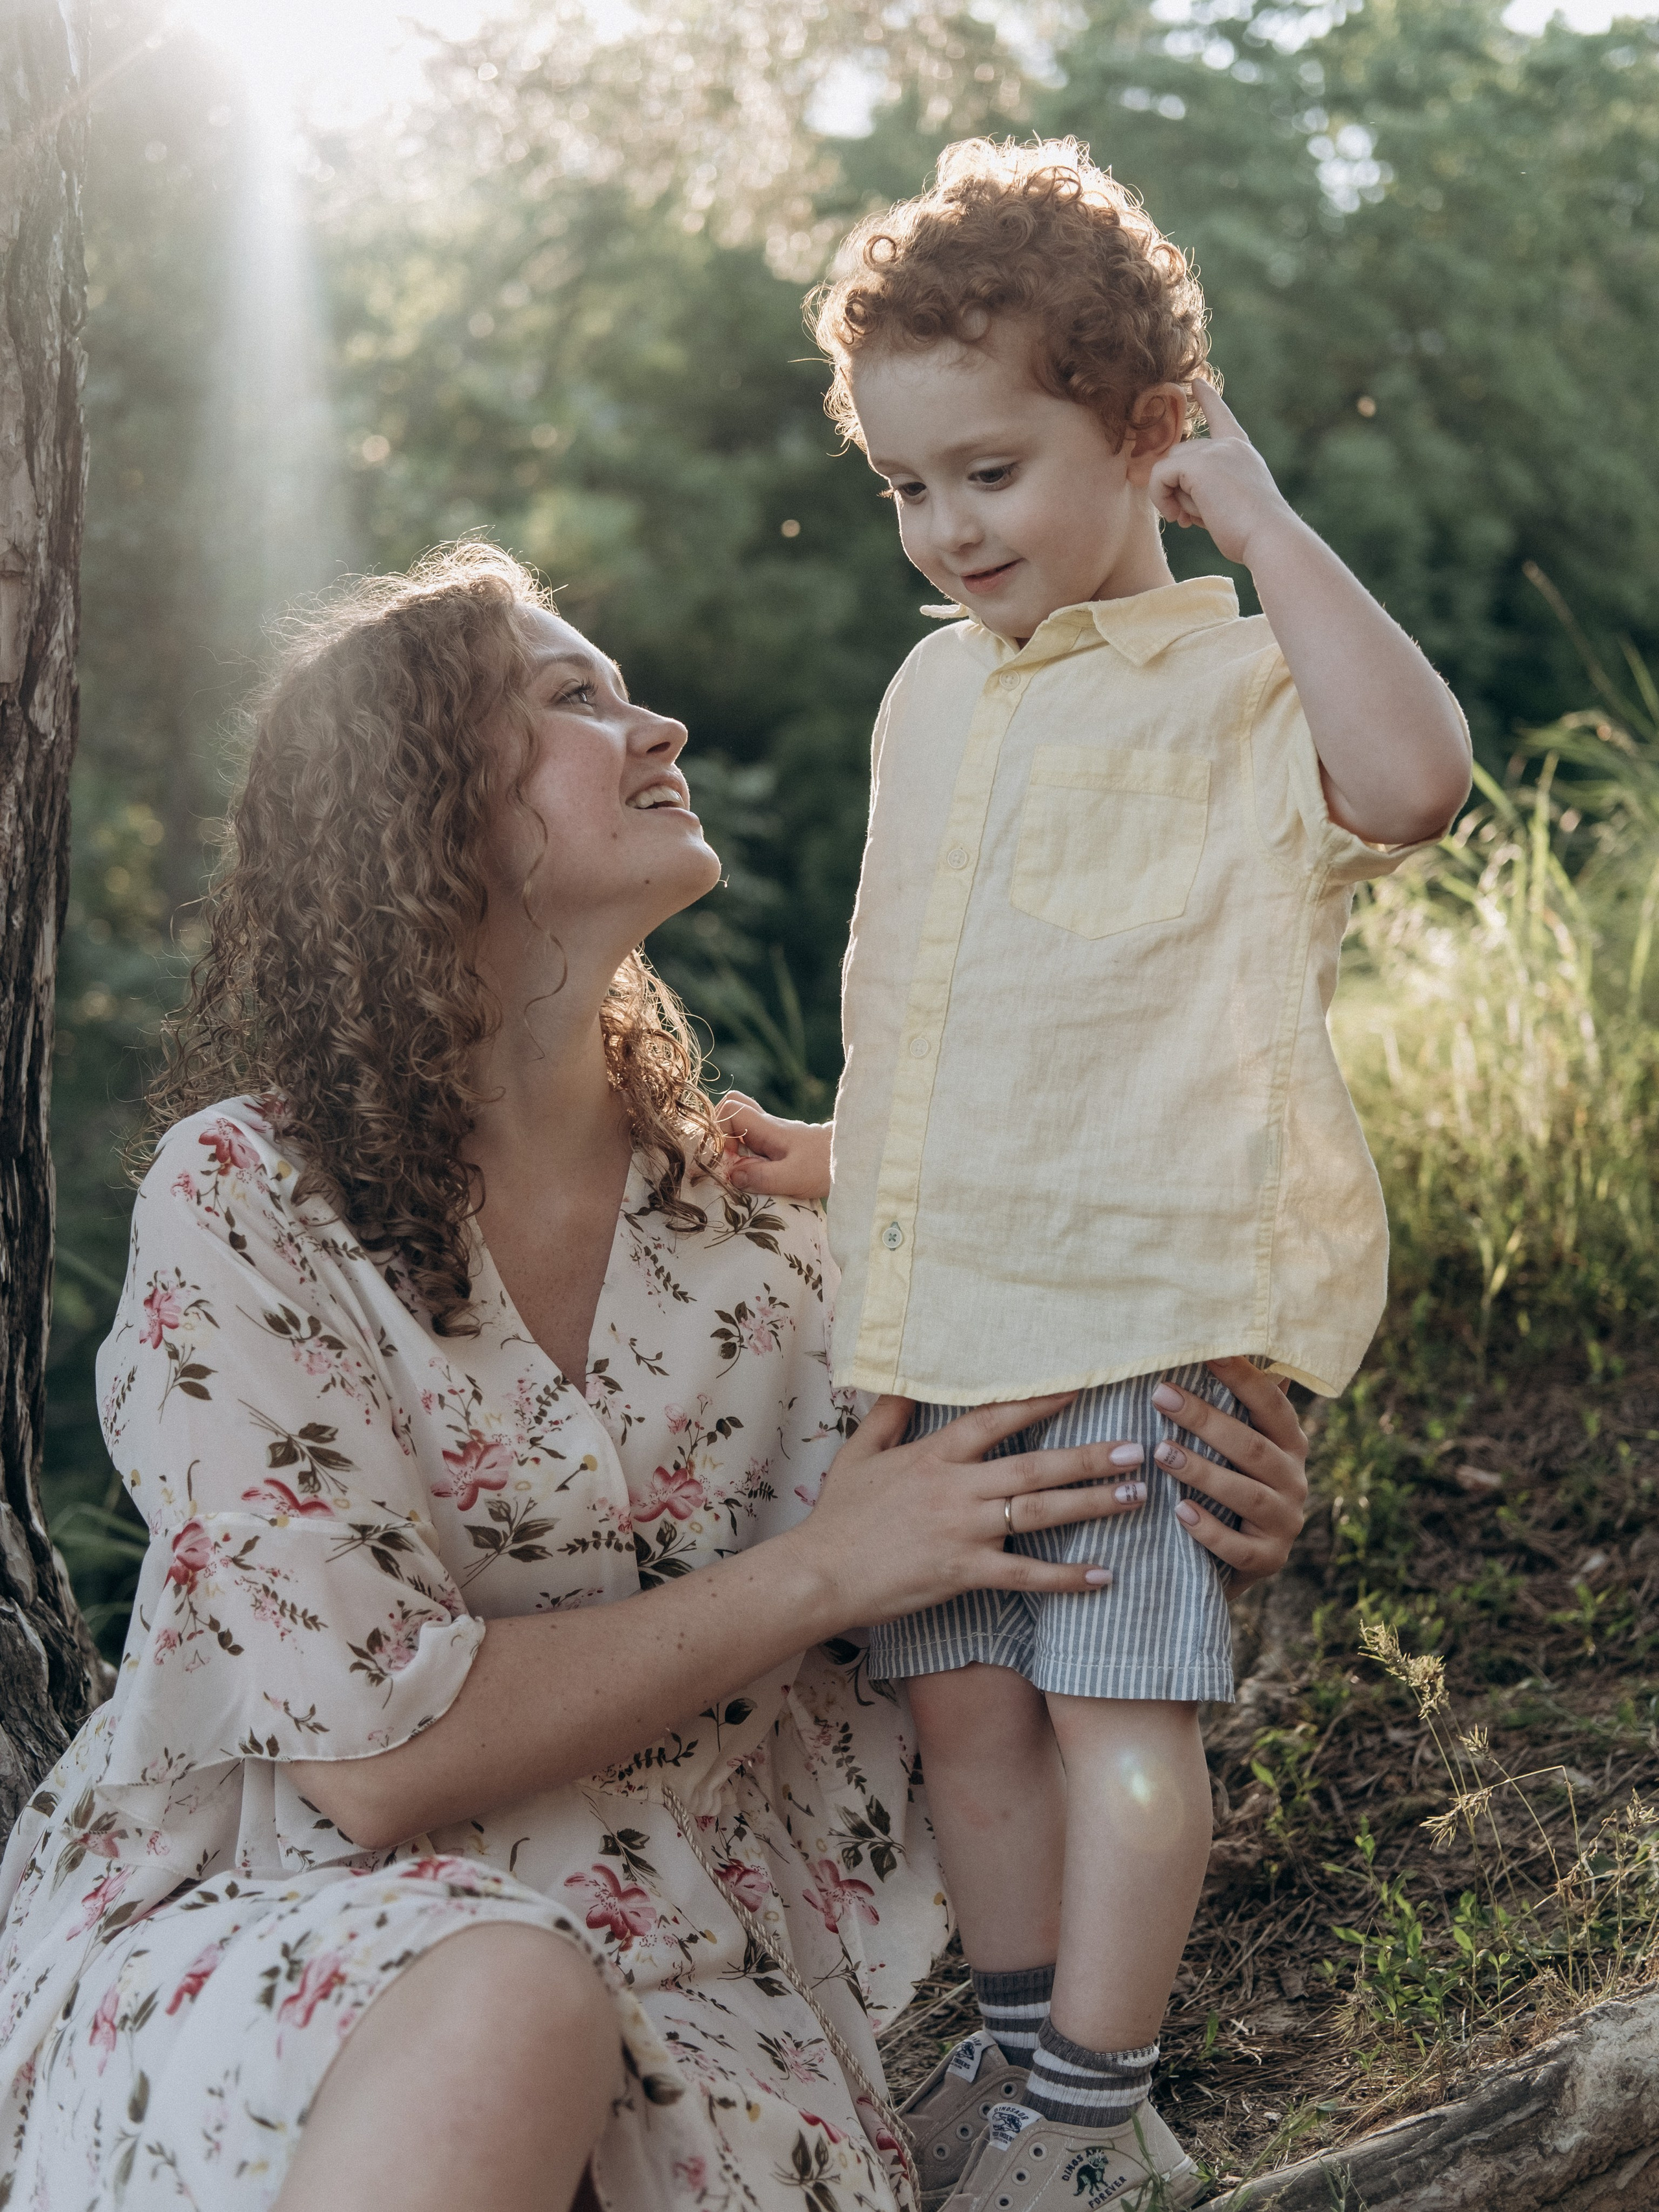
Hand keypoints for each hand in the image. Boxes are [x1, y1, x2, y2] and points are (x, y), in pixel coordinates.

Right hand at [716, 1092, 832, 1200]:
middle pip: (733, 1107)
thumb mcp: (793, 1177)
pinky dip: (745, 1151)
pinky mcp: (779, 1143)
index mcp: (768, 1127)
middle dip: (720, 1131)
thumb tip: (732, 1174)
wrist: (854, 1157)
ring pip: (741, 1122)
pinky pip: (752, 1137)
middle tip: (728, 1159)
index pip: (731, 1109)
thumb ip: (762, 1177)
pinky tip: (754, 1173)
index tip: (729, 1158)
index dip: (720, 1132)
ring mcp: (773, 1132)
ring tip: (740, 1170)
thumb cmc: (825, 1165)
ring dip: (732, 1144)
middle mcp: (767, 1125)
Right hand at [794, 1393, 1151, 1624]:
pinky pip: (1025, 1574)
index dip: (1039, 1401)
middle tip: (1136, 1448)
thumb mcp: (858, 1453)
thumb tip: (907, 1382)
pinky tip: (1102, 1575)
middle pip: (1034, 1465)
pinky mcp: (964, 1572)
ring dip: (1091, 1503)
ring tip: (1134, 1494)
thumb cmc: (838, 1516)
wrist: (819, 1574)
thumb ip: (889, 1416)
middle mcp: (956, 1488)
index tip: (1080, 1389)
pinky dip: (1066, 1576)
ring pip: (1039, 1512)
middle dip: (1089, 1455)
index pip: (995, 1418)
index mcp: (933, 1455)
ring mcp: (963, 1530)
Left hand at [1147, 380, 1296, 568]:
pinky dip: (1160, 498)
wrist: (1268, 538)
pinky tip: (1177, 516)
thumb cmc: (1250, 534)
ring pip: (1167, 467)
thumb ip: (1205, 491)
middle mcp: (1228, 445)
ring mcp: (1215, 451)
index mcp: (1240, 452)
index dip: (1209, 400)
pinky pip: (1159, 475)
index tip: (1197, 383)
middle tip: (1185, 518)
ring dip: (1170, 497)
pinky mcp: (1200, 465)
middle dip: (1175, 488)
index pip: (1221, 418)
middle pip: (1178, 455)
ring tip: (1187, 519)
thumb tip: (1169, 495)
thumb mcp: (1229, 505)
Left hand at [1150, 1360, 1308, 1595]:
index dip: (1242, 1378)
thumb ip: (1232, 1408)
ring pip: (1246, 1495)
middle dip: (1205, 1419)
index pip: (1270, 1404)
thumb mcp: (1234, 1448)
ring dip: (1203, 1472)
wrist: (1231, 1560)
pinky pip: (1240, 1547)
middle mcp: (1294, 1479)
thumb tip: (1215, 1347)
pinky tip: (1180, 1512)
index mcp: (1289, 1443)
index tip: (1207, 1352)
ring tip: (1161, 1452)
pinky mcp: (1269, 1559)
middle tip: (1161, 1396)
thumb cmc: (1226, 1485)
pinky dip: (1209, 1529)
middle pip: (1251, 1446)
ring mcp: (1285, 1521)